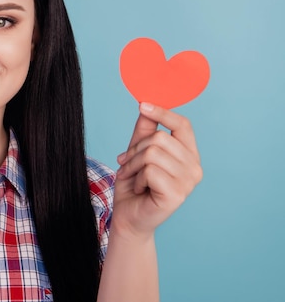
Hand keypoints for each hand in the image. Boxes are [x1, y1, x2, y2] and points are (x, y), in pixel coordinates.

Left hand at [112, 102, 202, 239]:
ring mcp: (189, 182)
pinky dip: (137, 178)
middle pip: (160, 137)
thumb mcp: (137, 152)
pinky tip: (140, 189)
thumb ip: (144, 130)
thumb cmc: (134, 185)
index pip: (183, 124)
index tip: (142, 105)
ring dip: (133, 164)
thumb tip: (145, 104)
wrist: (128, 217)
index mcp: (189, 155)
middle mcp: (195, 167)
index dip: (163, 112)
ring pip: (152, 153)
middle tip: (126, 163)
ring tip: (132, 176)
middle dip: (135, 149)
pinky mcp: (177, 194)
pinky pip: (150, 170)